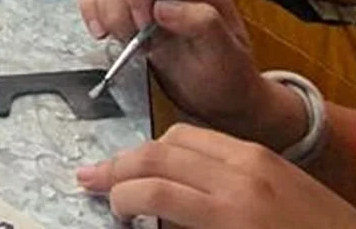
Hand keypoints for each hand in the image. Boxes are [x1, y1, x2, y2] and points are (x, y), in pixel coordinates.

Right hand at [77, 125, 355, 228]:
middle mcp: (240, 176)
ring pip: (178, 136)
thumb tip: (150, 221)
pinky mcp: (267, 156)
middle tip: (88, 178)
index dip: (121, 200)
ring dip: (144, 151)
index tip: (111, 211)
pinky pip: (209, 139)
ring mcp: (255, 160)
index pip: (154, 191)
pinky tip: (169, 162)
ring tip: (123, 170)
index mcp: (232, 213)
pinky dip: (179, 145)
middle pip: (157, 154)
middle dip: (117, 167)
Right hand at [78, 0, 287, 138]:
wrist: (220, 100)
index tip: (143, 23)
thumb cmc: (228, 77)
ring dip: (107, 14)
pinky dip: (92, 13)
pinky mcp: (128, 12)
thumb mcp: (225, 53)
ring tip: (127, 41)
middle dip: (120, 8)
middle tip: (135, 40)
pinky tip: (103, 32)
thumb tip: (162, 8)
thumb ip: (202, 23)